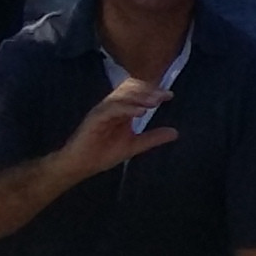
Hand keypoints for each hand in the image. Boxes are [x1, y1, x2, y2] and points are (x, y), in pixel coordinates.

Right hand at [58, 72, 182, 179]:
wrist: (80, 165)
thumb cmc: (103, 154)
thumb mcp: (133, 145)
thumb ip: (152, 138)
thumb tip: (175, 132)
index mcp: (121, 110)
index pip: (138, 93)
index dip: (153, 92)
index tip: (169, 95)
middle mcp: (112, 106)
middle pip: (131, 90)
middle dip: (149, 91)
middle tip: (165, 96)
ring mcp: (103, 110)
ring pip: (122, 97)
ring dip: (140, 98)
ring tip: (155, 102)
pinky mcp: (94, 118)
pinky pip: (111, 109)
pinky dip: (126, 108)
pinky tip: (140, 112)